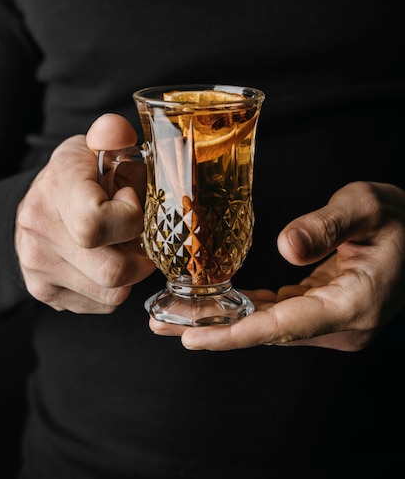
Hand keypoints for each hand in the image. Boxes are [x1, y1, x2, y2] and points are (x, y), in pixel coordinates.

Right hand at [15, 113, 154, 312]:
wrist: (32, 208)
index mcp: (56, 189)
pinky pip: (101, 306)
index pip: (97, 224)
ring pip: (112, 295)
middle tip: (137, 236)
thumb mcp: (91, 148)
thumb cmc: (73, 178)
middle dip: (140, 257)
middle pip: (114, 272)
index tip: (129, 200)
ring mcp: (39, 268)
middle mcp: (41, 232)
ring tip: (121, 247)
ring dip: (129, 273)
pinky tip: (106, 260)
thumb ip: (110, 134)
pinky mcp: (45, 293)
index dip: (129, 217)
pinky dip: (113, 288)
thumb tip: (119, 132)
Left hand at [149, 181, 404, 350]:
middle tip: (161, 323)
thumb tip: (285, 247)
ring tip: (172, 317)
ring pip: (268, 326)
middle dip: (213, 328)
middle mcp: (341, 322)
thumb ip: (327, 224)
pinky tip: (214, 305)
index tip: (195, 337)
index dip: (236, 333)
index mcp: (353, 302)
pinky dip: (243, 311)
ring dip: (221, 321)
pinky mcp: (325, 310)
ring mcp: (333, 320)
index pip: (284, 324)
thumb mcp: (367, 205)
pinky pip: (278, 315)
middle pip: (266, 331)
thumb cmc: (401, 219)